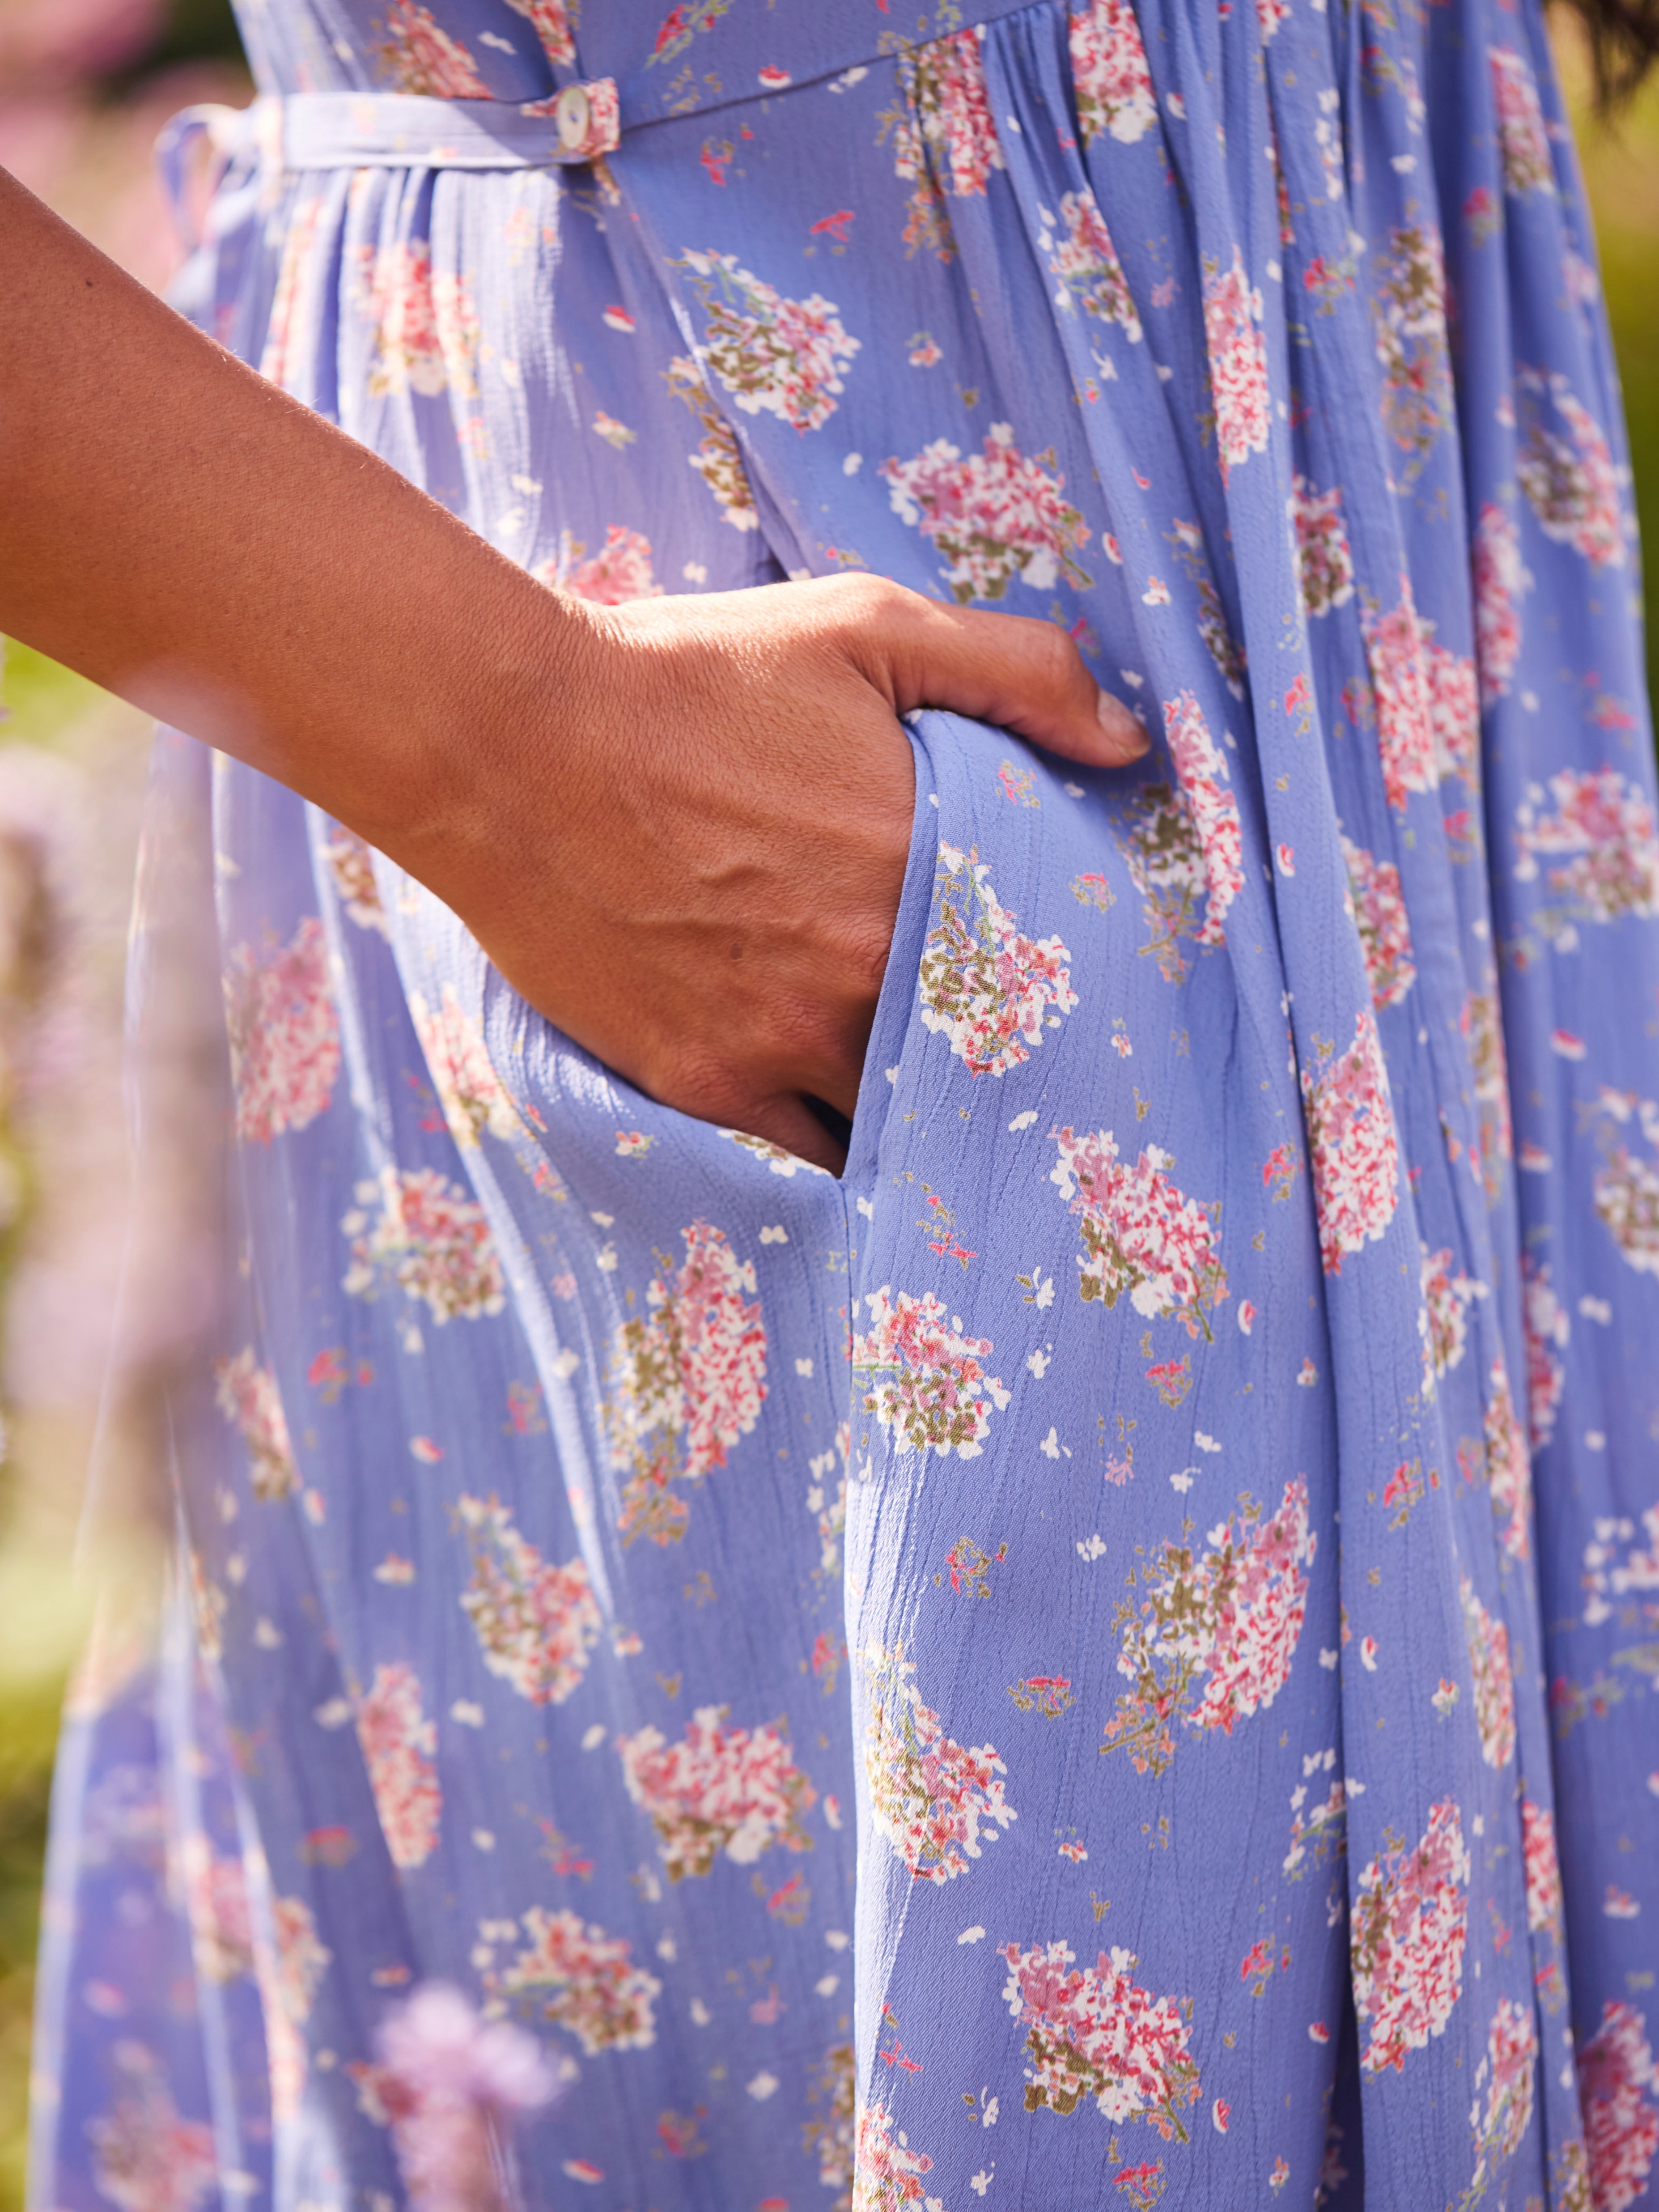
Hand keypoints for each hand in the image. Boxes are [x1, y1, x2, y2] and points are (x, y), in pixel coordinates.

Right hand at [431, 573, 1147, 1173]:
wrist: (511, 740)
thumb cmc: (688, 675)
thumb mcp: (864, 626)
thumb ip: (1017, 674)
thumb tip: (1130, 743)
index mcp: (927, 874)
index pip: (1047, 972)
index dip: (1068, 994)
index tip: (1077, 1001)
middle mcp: (869, 981)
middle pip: (979, 1064)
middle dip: (1004, 1070)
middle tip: (1028, 1078)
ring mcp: (784, 1044)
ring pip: (897, 1124)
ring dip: (924, 1120)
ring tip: (946, 1117)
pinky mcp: (706, 1084)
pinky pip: (803, 1156)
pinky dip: (838, 1151)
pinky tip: (857, 1142)